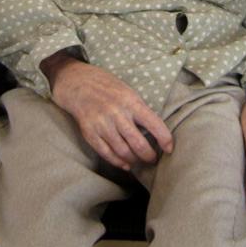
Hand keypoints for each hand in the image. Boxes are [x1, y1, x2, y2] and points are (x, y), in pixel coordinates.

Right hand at [44, 53, 173, 170]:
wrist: (76, 82)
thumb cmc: (107, 87)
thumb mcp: (128, 92)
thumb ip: (140, 110)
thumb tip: (156, 132)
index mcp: (130, 101)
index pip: (154, 124)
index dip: (165, 140)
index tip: (169, 148)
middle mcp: (117, 114)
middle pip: (139, 144)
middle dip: (149, 156)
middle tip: (153, 159)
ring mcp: (102, 124)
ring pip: (123, 152)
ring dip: (134, 160)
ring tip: (139, 160)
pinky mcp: (89, 132)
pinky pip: (106, 153)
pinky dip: (118, 162)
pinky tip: (125, 164)